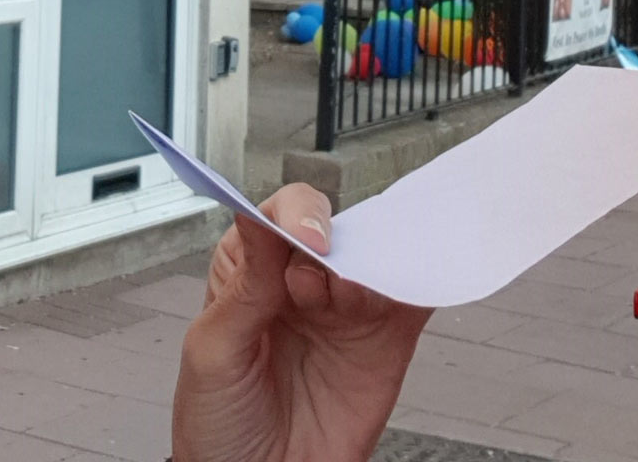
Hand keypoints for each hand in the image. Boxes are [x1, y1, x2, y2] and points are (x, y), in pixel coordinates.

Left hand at [170, 184, 430, 461]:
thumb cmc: (219, 421)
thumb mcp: (214, 351)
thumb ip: (244, 286)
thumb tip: (255, 217)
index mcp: (250, 268)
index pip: (278, 216)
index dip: (297, 216)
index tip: (307, 239)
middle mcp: (300, 281)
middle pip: (336, 229)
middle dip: (340, 242)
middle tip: (333, 274)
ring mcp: (345, 310)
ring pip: (377, 257)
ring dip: (377, 264)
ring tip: (358, 297)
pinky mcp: (385, 340)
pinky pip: (413, 298)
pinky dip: (423, 282)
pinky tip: (411, 284)